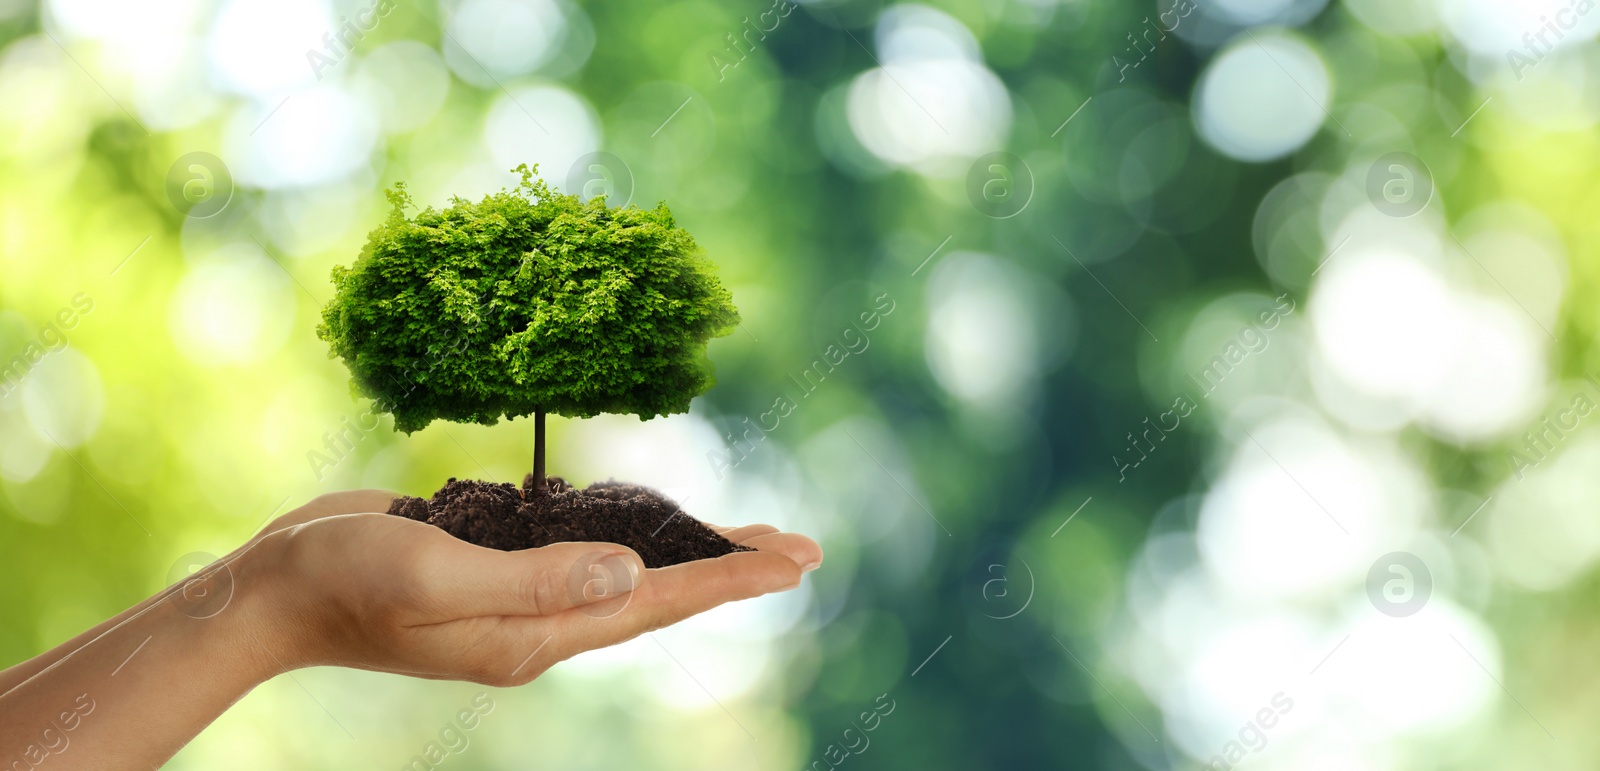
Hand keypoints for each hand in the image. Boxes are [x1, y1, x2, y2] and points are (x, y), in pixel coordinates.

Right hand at [246, 491, 822, 685]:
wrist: (276, 591)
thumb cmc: (345, 581)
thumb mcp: (438, 574)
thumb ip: (536, 579)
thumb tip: (632, 573)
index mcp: (535, 635)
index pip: (655, 603)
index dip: (728, 578)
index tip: (794, 561)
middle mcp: (539, 623)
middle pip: (656, 593)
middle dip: (729, 568)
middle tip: (801, 547)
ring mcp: (518, 599)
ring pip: (625, 574)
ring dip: (686, 552)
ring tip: (743, 535)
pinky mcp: (495, 569)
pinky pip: (579, 554)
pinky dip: (628, 537)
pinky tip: (650, 527)